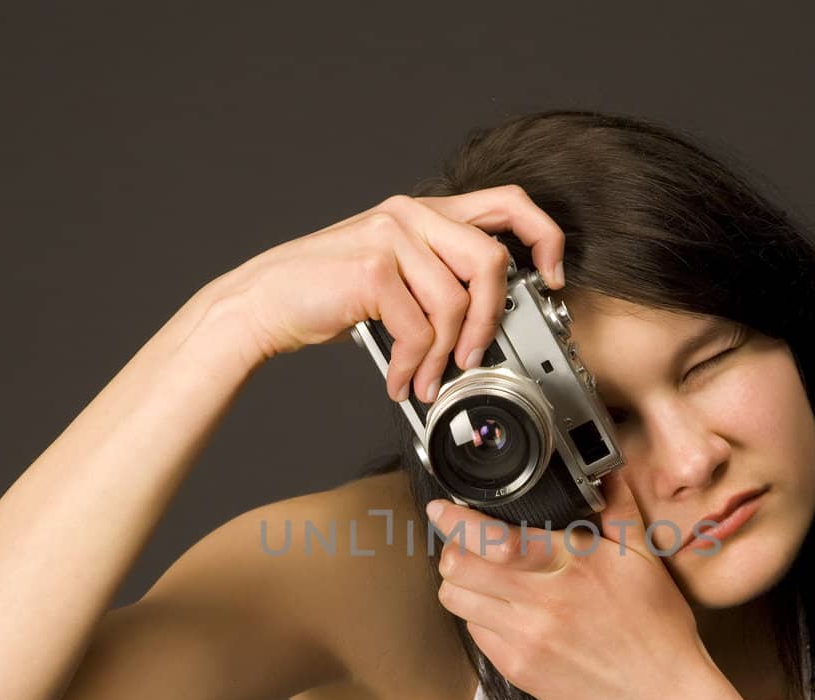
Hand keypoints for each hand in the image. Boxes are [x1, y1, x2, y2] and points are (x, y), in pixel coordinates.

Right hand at [219, 186, 565, 403]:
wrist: (262, 301)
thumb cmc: (326, 293)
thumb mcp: (391, 273)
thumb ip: (434, 276)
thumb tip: (485, 318)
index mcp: (423, 211)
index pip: (506, 203)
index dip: (543, 237)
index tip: (551, 278)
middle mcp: (410, 214)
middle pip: (490, 260)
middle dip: (490, 320)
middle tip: (474, 356)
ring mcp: (390, 236)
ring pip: (454, 304)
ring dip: (444, 357)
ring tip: (426, 380)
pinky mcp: (372, 269)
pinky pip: (419, 329)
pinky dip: (413, 366)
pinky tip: (399, 379)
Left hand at [428, 473, 714, 699]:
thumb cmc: (657, 630)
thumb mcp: (644, 560)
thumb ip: (619, 509)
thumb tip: (608, 470)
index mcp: (571, 566)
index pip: (493, 539)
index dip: (457, 521)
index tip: (443, 509)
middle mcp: (542, 603)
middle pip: (458, 569)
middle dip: (453, 550)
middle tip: (466, 545)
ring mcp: (525, 640)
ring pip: (457, 601)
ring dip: (461, 584)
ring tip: (483, 579)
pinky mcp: (518, 669)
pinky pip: (475, 634)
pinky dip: (480, 618)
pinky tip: (505, 613)